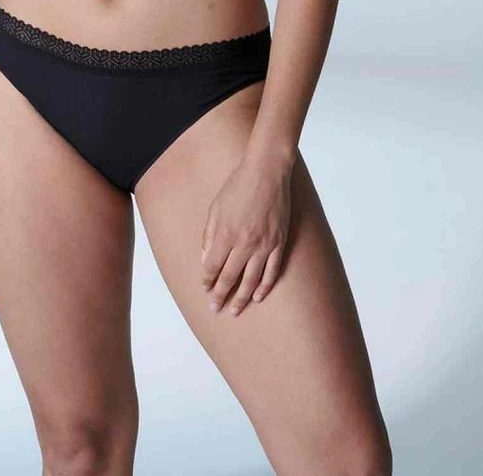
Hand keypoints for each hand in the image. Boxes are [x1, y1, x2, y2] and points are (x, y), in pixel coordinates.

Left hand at [200, 152, 293, 315]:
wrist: (266, 172)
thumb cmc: (237, 186)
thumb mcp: (215, 208)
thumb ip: (209, 235)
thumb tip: (205, 258)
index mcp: (225, 234)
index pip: (213, 266)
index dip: (207, 280)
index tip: (204, 289)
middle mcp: (244, 243)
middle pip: (230, 277)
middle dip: (220, 295)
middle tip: (215, 309)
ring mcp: (264, 245)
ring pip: (251, 280)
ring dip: (242, 298)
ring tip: (234, 311)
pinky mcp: (279, 242)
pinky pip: (272, 271)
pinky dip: (265, 286)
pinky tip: (258, 296)